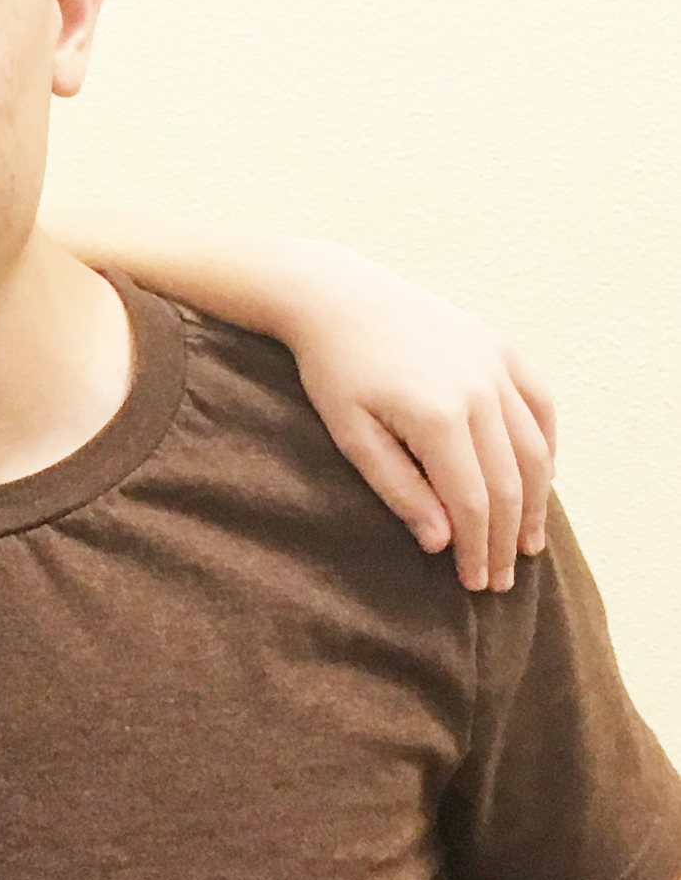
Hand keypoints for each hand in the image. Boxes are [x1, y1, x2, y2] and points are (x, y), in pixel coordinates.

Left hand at [282, 244, 554, 592]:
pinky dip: (546, 445)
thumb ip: (398, 487)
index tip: (474, 582)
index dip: (478, 548)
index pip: (473, 502)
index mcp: (437, 415)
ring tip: (527, 542)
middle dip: (507, 537)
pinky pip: (540, 403)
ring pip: (535, 448)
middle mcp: (479, 389)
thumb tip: (442, 542)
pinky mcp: (501, 346)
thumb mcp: (350, 432)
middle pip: (510, 482)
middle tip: (502, 578)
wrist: (337, 296)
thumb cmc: (333, 368)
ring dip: (536, 501)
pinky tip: (540, 478)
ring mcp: (496, 364)